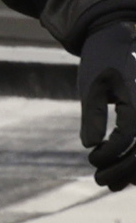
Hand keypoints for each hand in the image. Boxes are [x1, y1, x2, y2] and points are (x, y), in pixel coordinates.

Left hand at [87, 26, 135, 192]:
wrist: (118, 39)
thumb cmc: (101, 61)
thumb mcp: (91, 86)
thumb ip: (92, 115)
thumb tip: (91, 145)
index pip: (129, 135)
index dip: (110, 153)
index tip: (93, 158)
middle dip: (124, 170)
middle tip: (101, 182)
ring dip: (133, 170)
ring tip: (111, 184)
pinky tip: (126, 176)